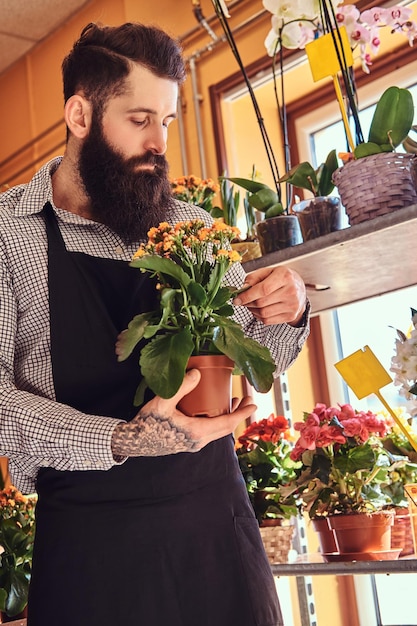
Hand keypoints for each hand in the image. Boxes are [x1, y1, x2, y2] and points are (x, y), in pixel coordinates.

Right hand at [111, 369, 255, 457]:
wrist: (134, 442)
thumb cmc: (147, 423)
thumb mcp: (163, 402)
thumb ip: (181, 387)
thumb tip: (197, 373)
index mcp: (197, 432)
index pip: (227, 423)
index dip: (242, 413)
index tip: (253, 403)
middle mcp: (199, 441)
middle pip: (226, 428)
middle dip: (238, 414)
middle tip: (246, 400)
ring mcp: (194, 443)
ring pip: (218, 431)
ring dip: (228, 417)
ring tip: (232, 403)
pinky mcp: (188, 442)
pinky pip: (210, 431)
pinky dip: (217, 420)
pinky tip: (212, 410)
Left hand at [233, 266, 306, 325]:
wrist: (300, 289)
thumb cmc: (280, 278)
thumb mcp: (268, 271)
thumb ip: (254, 277)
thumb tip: (242, 288)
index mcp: (285, 276)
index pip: (263, 289)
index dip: (247, 296)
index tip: (236, 299)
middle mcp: (291, 291)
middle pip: (261, 303)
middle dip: (248, 303)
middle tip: (242, 301)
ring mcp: (292, 305)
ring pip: (263, 313)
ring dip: (252, 310)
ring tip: (251, 304)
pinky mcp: (291, 316)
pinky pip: (268, 320)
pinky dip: (259, 316)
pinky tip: (259, 310)